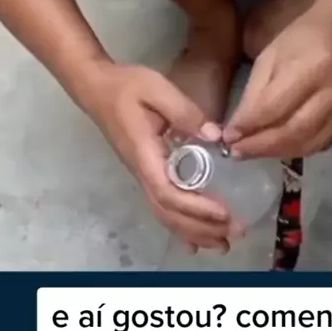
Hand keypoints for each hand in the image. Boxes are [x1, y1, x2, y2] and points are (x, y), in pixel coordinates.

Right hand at [81, 62, 232, 248]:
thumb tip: (215, 136)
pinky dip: (181, 225)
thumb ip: (185, 112)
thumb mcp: (157, 89)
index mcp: (144, 155)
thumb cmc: (126, 87)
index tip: (224, 213)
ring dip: (193, 232)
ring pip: (165, 214)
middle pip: (168, 212)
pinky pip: (163, 206)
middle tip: (234, 234)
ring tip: (222, 243)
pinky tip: (196, 241)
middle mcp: (142, 172)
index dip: (196, 207)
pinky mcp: (147, 173)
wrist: (97, 88)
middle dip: (201, 227)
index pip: (167, 192)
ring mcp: (143, 175)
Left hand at [224, 14, 331, 157]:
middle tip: (236, 152)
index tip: (227, 136)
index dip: (248, 126)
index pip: (274, 107)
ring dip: (276, 153)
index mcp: (311, 67)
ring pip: (308, 144)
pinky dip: (295, 149)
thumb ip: (254, 93)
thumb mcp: (268, 55)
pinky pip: (321, 144)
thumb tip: (238, 129)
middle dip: (260, 146)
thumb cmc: (299, 37)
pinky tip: (277, 148)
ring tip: (252, 153)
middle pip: (293, 131)